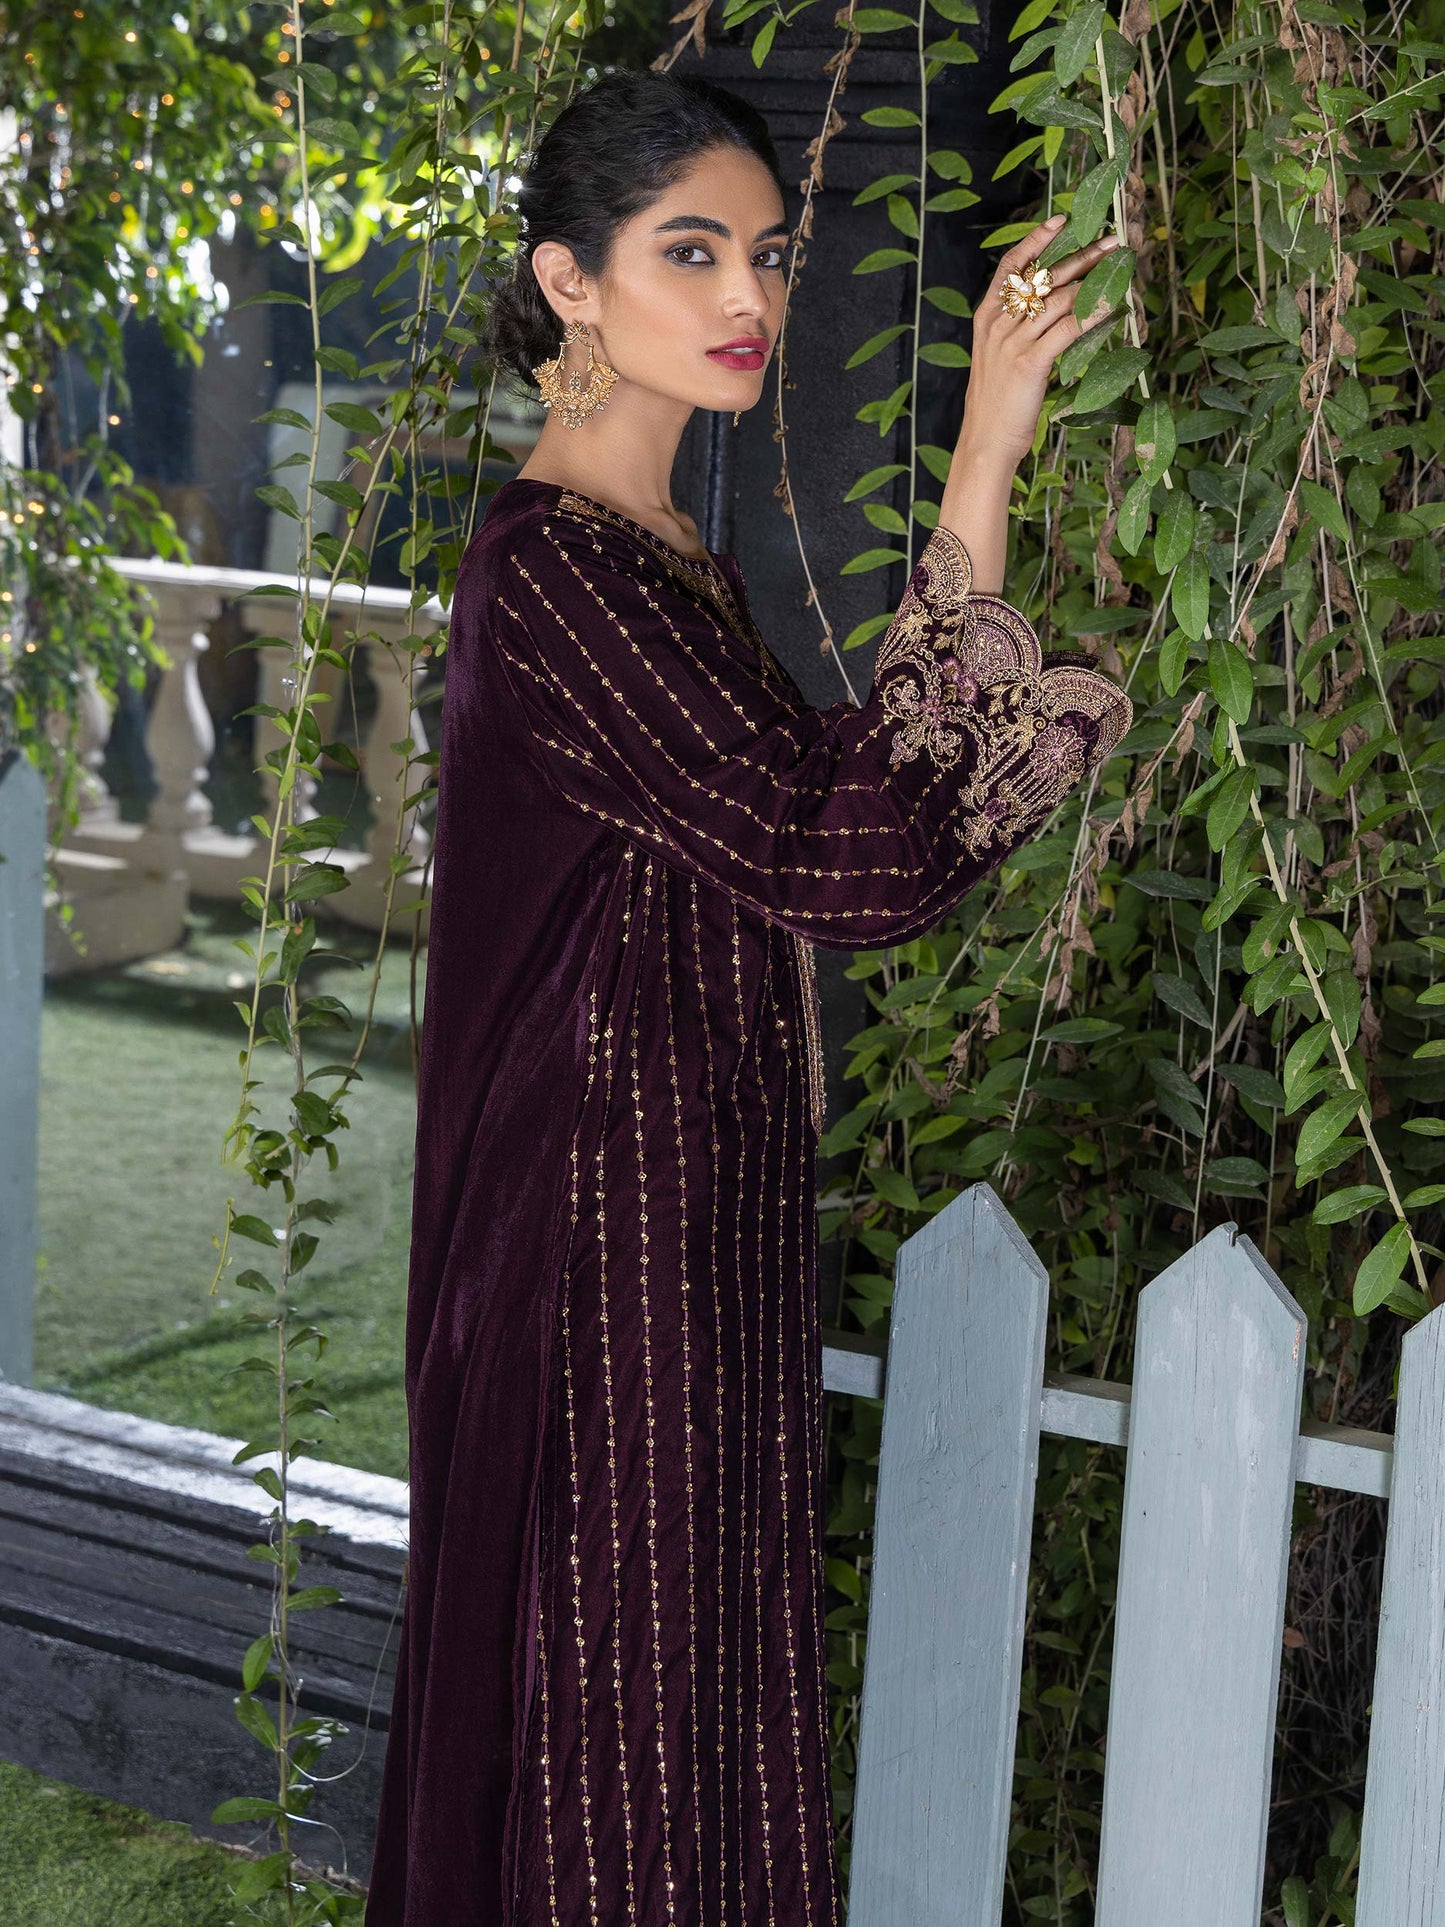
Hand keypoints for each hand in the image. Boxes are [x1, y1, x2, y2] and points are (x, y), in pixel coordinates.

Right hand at [956, 213, 1122, 472]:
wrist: (984, 441)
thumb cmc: (996, 403)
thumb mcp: (998, 357)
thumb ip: (1017, 330)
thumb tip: (1054, 308)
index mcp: (987, 317)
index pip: (1010, 266)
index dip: (1035, 240)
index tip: (1060, 220)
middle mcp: (998, 323)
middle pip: (1043, 277)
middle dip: (1081, 256)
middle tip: (1111, 242)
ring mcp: (1013, 342)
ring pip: (1059, 299)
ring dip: (1093, 281)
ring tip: (1119, 271)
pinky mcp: (1030, 363)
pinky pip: (1068, 328)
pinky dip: (1092, 313)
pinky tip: (1112, 305)